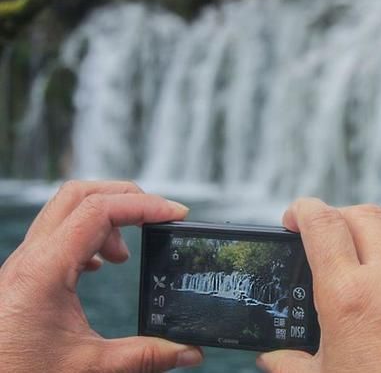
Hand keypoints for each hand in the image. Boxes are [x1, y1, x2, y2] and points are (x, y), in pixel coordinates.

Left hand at [0, 180, 203, 371]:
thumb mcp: (89, 367)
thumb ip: (144, 356)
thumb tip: (188, 351)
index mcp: (44, 270)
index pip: (99, 210)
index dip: (143, 205)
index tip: (175, 214)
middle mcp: (30, 258)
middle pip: (80, 194)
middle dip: (125, 197)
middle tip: (156, 216)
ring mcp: (24, 263)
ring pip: (66, 209)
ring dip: (106, 217)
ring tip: (125, 253)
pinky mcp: (24, 274)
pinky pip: (57, 233)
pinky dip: (88, 235)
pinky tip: (100, 264)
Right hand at [257, 198, 380, 372]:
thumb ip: (289, 363)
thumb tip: (271, 357)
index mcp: (349, 298)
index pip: (323, 224)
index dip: (303, 209)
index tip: (293, 217)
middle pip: (366, 216)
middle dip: (340, 217)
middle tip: (325, 240)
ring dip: (373, 268)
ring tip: (363, 311)